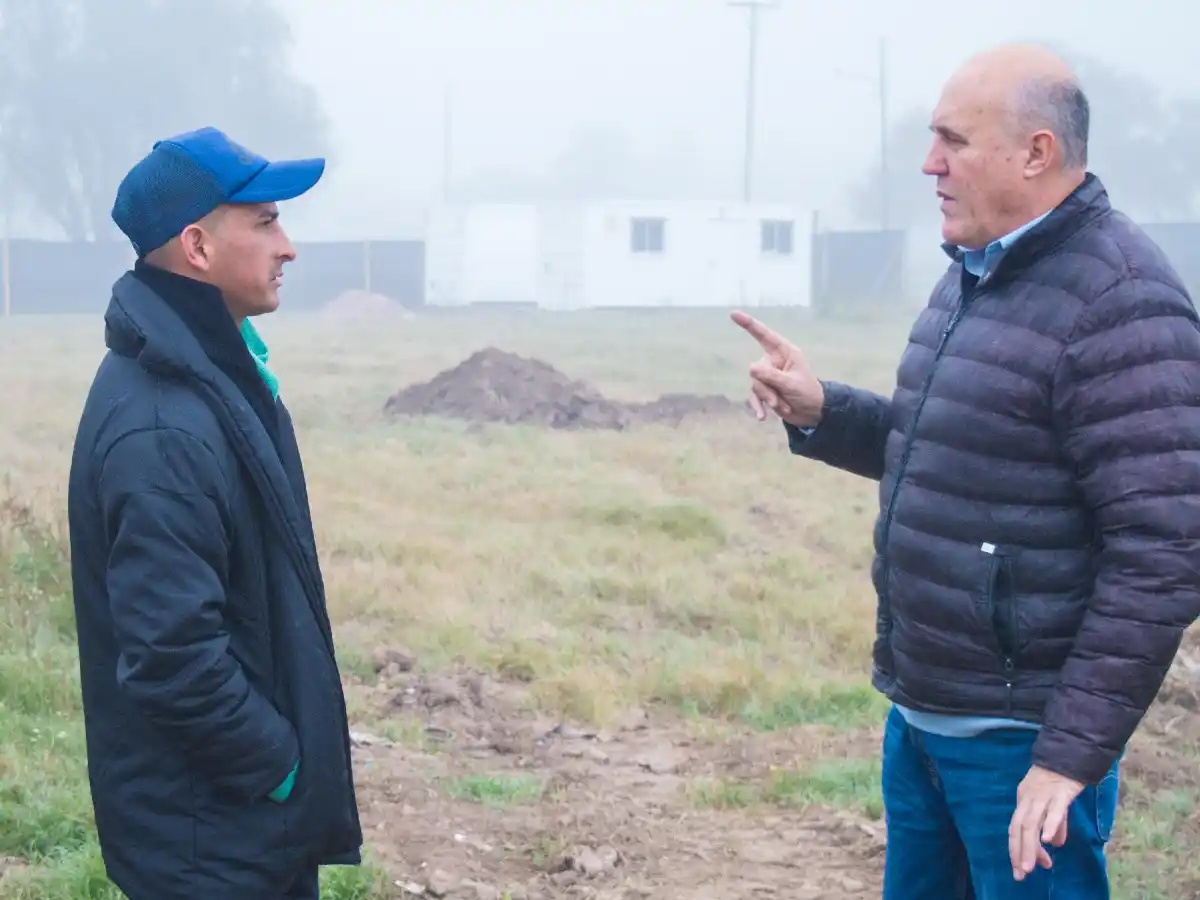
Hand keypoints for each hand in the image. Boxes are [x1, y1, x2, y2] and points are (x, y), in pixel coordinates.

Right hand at [730, 310, 823, 426]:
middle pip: (756, 370)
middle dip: (766, 388)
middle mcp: (774, 362)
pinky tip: (763, 417)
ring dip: (767, 398)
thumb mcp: (791, 384)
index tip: (733, 314)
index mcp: (785, 352)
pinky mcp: (766, 391)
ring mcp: (769, 377)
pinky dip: (759, 407)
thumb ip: (771, 376)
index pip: (764, 335)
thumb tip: (750, 369)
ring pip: (755, 384)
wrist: (813, 413)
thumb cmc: (808, 393)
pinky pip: (755, 397)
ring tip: (782, 407)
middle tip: (778, 400)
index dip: (748, 324)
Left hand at [1008, 765, 1084, 880]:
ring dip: (1030, 846)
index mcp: (1024, 800)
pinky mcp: (1060, 791)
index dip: (1018, 848)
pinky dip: (1050, 825)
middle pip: (1019, 828)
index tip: (1021, 868)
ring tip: (1031, 866)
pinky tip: (1048, 840)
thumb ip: (1054, 823)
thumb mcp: (1054, 803)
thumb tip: (1054, 844)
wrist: (1071, 753)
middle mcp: (1028, 798)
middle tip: (1021, 874)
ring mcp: (1043, 794)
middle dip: (1018, 852)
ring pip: (1031, 823)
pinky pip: (1053, 810)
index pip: (1016, 828)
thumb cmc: (1061, 779)